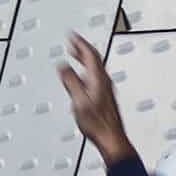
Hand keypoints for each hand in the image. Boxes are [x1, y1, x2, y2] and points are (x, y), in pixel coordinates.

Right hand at [58, 33, 137, 166]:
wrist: (112, 139)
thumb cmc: (98, 123)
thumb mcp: (78, 101)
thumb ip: (70, 82)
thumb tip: (63, 66)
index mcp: (98, 78)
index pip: (90, 54)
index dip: (80, 43)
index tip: (72, 35)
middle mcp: (104, 81)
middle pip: (94, 59)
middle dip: (82, 48)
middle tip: (73, 41)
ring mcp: (106, 89)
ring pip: (95, 67)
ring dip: (84, 59)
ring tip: (76, 54)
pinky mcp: (105, 97)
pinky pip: (95, 76)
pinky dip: (86, 70)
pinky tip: (82, 76)